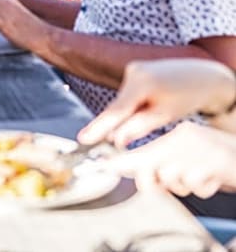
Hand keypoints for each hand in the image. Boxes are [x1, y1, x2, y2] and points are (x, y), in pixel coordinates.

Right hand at [79, 59, 235, 146]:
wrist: (203, 76)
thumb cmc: (188, 97)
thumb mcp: (165, 115)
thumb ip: (138, 126)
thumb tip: (116, 139)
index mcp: (142, 83)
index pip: (117, 110)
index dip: (99, 127)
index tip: (84, 139)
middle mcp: (134, 71)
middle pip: (118, 105)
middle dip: (115, 124)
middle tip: (105, 139)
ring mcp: (134, 68)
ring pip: (123, 100)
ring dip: (129, 113)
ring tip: (156, 113)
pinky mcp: (135, 69)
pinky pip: (127, 94)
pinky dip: (133, 105)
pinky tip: (150, 105)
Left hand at [104, 122, 235, 197]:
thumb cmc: (219, 163)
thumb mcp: (189, 161)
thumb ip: (161, 167)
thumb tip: (134, 175)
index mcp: (179, 135)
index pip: (145, 150)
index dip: (123, 162)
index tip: (105, 167)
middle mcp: (188, 137)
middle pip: (152, 165)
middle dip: (153, 181)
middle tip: (165, 183)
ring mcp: (203, 147)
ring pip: (172, 177)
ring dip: (184, 186)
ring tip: (199, 177)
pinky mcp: (216, 161)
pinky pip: (195, 185)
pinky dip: (203, 188)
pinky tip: (213, 179)